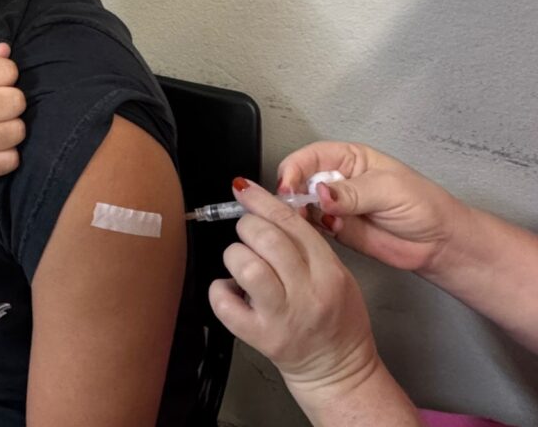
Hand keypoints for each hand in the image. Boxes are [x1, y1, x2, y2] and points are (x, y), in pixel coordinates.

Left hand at [208, 179, 381, 403]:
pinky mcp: (259, 337)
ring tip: (241, 263)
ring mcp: (281, 316)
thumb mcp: (337, 273)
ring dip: (234, 255)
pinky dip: (219, 290)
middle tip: (247, 234)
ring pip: (246, 266)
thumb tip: (270, 208)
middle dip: (246, 226)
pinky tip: (230, 290)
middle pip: (266, 238)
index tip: (243, 188)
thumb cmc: (337, 319)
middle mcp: (306, 292)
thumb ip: (307, 243)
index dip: (261, 200)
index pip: (291, 223)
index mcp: (328, 271)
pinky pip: (225, 303)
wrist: (338, 370)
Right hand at [277, 142, 467, 274]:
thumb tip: (321, 193)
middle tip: (295, 208)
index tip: (288, 187)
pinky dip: (309, 230)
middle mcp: (337, 180)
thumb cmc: (424, 205)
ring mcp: (335, 206)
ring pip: (301, 205)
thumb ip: (352, 192)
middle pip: (299, 180)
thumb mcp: (388, 190)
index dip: (294, 169)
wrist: (439, 244)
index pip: (309, 157)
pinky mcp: (335, 229)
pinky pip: (312, 228)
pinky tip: (322, 231)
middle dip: (292, 193)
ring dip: (299, 213)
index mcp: (349, 158)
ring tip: (311, 221)